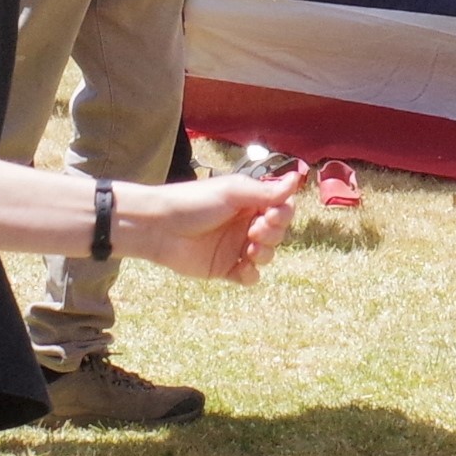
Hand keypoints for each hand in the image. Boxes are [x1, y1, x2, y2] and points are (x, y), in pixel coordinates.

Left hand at [117, 167, 300, 282]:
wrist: (159, 227)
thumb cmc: (194, 202)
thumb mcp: (232, 192)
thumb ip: (265, 191)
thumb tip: (296, 179)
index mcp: (249, 201)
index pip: (281, 208)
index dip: (282, 214)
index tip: (270, 214)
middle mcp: (245, 223)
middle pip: (278, 232)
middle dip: (273, 233)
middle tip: (254, 231)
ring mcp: (236, 247)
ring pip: (267, 255)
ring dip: (265, 253)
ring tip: (249, 250)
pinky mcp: (225, 268)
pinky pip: (250, 276)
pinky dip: (251, 275)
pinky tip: (243, 268)